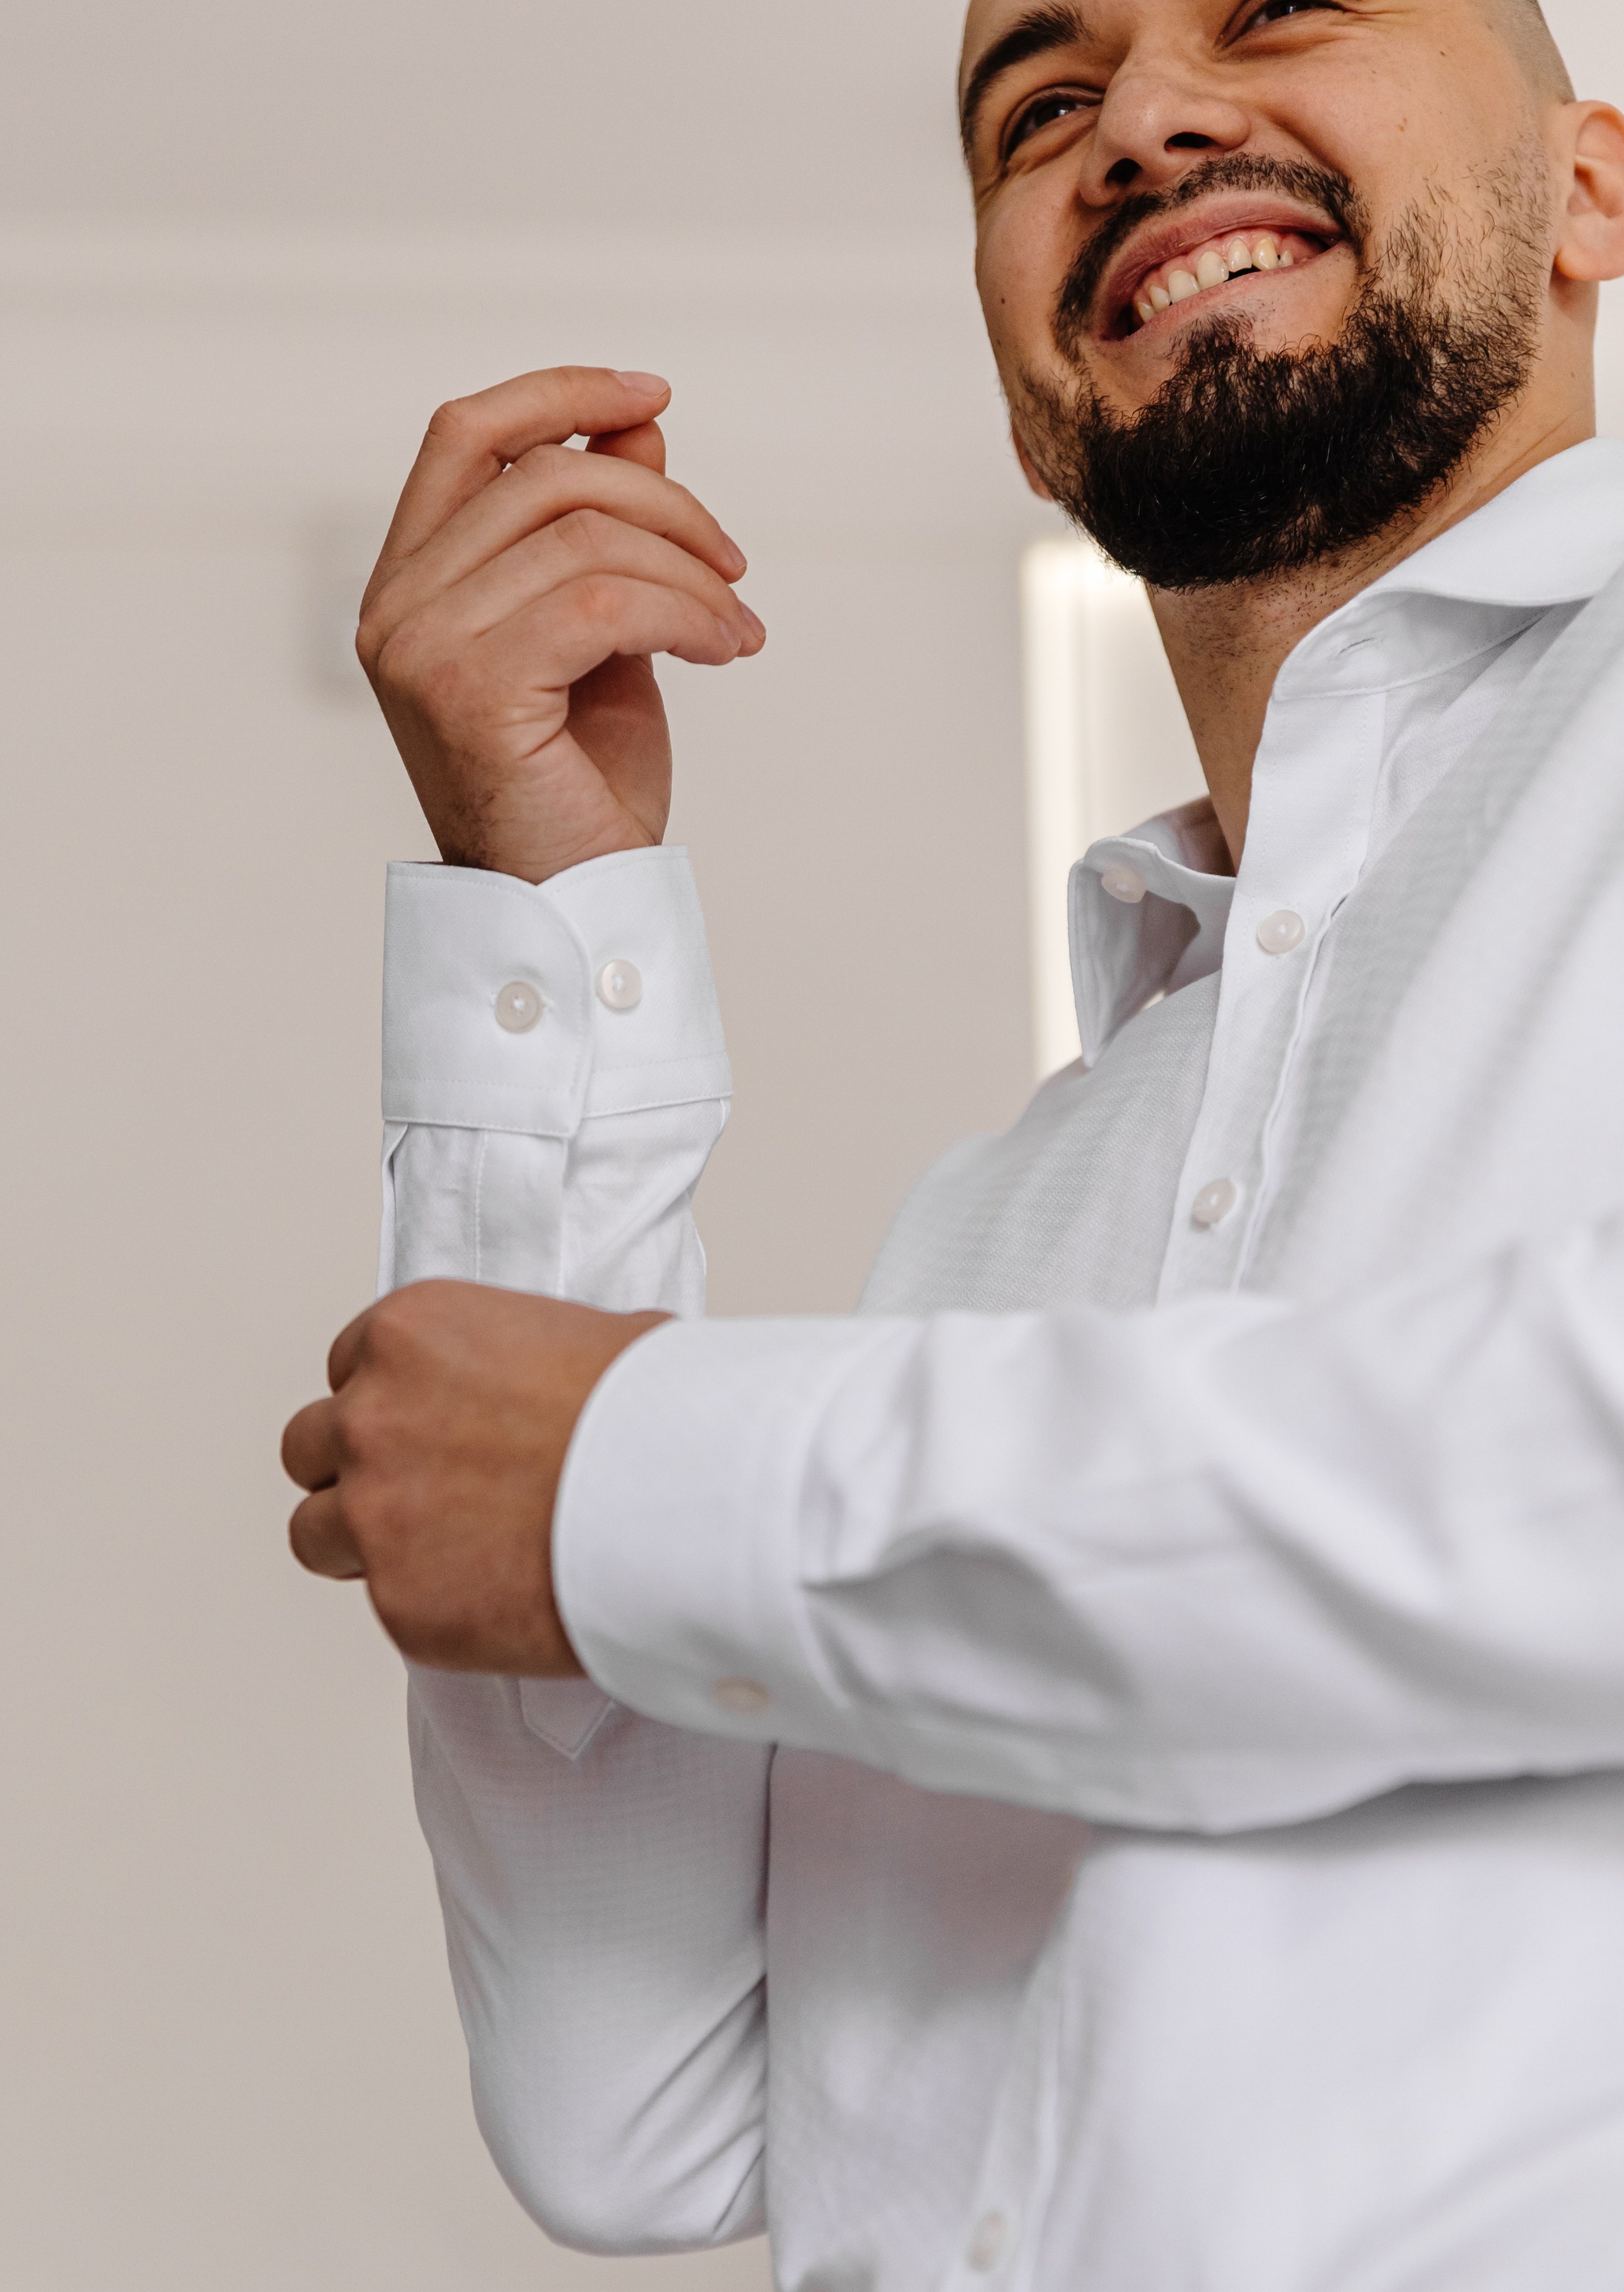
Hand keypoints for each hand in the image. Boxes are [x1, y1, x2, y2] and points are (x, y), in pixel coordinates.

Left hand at [281, 1282, 668, 1673]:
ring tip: (446, 1555)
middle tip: (427, 1495)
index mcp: (410, 1331)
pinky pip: (386, 1605)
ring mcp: (374, 1513)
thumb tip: (554, 1380)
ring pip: (315, 1532)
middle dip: (360, 1471)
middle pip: (311, 1447)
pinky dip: (431, 1605)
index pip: (349, 1365)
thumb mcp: (584, 1336)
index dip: (395, 1403)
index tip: (433, 1430)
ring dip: (366, 1544)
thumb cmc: (652, 1410)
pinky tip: (498, 1594)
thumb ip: (522, 1357)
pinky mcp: (397, 1603)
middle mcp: (371, 1415)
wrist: (678, 1500)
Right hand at [357, 366, 764, 883]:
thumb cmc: (579, 786)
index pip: (466, 434)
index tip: (654, 396)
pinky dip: (687, 615)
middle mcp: (396, 607)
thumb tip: (637, 424)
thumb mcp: (600, 632)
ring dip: (690, 574)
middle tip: (733, 567)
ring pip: (586, 538)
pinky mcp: (469, 692)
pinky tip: (724, 652)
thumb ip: (601, 531)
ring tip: (737, 627)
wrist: (570, 906)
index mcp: (408, 583)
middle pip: (546, 476)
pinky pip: (605, 603)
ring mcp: (421, 648)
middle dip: (666, 507)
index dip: (561, 392)